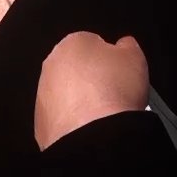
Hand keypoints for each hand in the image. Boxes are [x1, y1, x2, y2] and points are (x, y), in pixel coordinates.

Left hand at [34, 31, 150, 149]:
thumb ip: (126, 45)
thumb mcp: (135, 57)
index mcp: (74, 42)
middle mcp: (53, 64)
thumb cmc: (113, 93)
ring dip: (81, 100)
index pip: (93, 43)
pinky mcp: (41, 121)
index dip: (109, 59)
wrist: (95, 134)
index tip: (119, 72)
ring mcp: (43, 94)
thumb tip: (124, 46)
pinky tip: (90, 127)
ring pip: (65, 93)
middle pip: (75, 67)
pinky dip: (74, 121)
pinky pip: (61, 117)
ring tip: (103, 113)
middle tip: (112, 92)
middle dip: (91, 78)